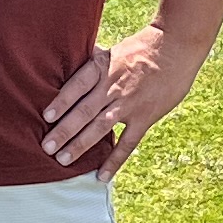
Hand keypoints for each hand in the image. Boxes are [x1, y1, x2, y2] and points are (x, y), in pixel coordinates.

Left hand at [41, 26, 205, 177]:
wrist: (176, 47)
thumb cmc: (140, 47)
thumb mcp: (111, 49)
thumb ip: (90, 62)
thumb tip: (64, 62)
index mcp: (102, 67)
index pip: (77, 85)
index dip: (62, 101)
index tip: (46, 117)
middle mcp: (113, 86)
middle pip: (85, 110)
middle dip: (64, 130)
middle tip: (46, 147)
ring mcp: (130, 103)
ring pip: (101, 127)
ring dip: (81, 144)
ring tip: (62, 159)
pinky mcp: (145, 117)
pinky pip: (128, 143)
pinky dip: (114, 160)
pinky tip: (102, 176)